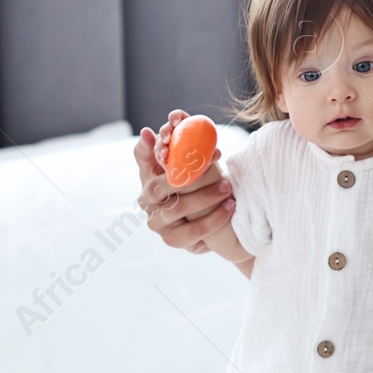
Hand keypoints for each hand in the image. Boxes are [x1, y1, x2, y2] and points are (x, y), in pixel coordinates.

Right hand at [134, 114, 233, 253]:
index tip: (161, 138)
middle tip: (211, 163)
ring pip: (176, 209)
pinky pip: (192, 232)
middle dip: (185, 175)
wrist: (213, 224)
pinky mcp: (172, 240)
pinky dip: (213, 220)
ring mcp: (157, 223)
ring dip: (204, 198)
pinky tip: (229, 208)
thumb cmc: (199, 188)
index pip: (143, 160)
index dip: (148, 149)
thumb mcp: (189, 167)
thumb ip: (175, 148)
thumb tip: (148, 131)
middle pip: (157, 186)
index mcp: (148, 178)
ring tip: (228, 189)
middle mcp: (147, 202)